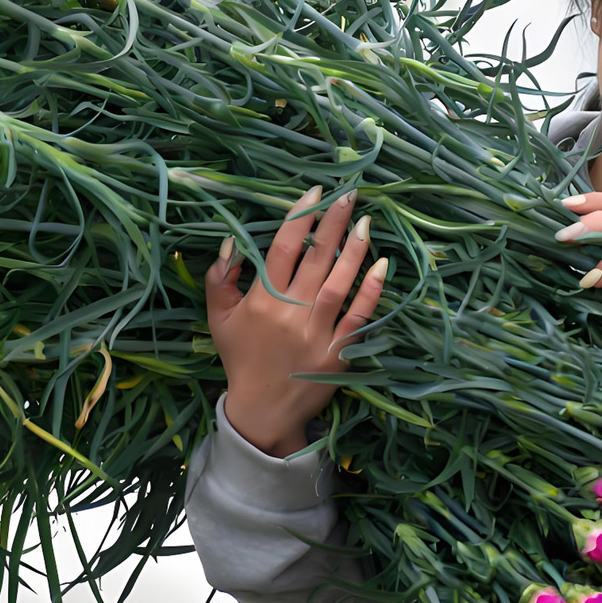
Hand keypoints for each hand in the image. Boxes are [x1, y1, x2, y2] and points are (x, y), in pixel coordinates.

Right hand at [205, 186, 386, 456]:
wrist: (263, 410)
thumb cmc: (241, 358)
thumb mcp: (218, 318)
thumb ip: (219, 279)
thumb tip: (230, 241)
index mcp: (261, 299)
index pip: (284, 248)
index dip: (300, 217)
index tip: (315, 192)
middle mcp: (291, 311)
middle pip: (316, 258)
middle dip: (334, 222)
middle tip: (350, 193)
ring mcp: (317, 332)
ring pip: (340, 282)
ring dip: (354, 250)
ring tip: (366, 221)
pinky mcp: (339, 351)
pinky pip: (359, 316)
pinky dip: (372, 291)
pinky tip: (383, 266)